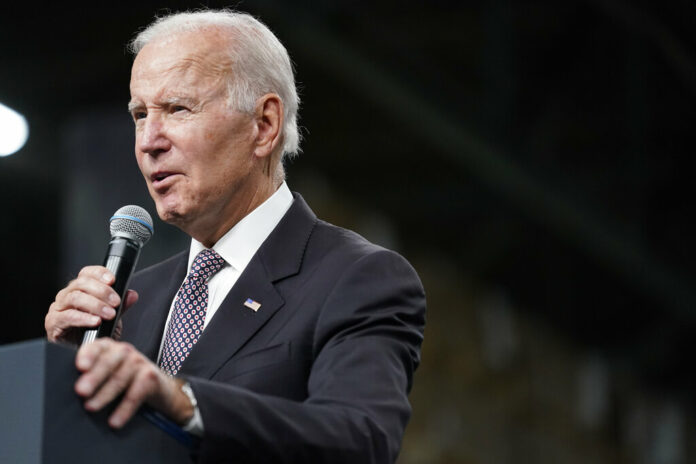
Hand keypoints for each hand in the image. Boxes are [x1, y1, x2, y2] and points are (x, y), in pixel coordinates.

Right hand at [45, 266, 138, 343]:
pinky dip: (83, 318)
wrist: (86, 355)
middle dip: (102, 291)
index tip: (113, 280)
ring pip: (74, 297)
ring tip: (109, 314)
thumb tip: (132, 294)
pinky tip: (95, 322)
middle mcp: (67, 296)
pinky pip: (67, 316)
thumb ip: (121, 306)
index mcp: (80, 290)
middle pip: (81, 283)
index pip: (86, 273)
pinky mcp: (53, 323)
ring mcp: (58, 308)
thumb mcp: (112, 319)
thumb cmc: (95, 334)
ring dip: (95, 305)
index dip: (99, 273)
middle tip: (116, 302)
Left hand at [75, 338, 193, 427]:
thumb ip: (90, 375)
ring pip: (120, 378)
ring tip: (91, 407)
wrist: (160, 389)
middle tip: (81, 391)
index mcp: (109, 348)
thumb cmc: (127, 381)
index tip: (80, 367)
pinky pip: (136, 394)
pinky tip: (115, 420)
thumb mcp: (108, 374)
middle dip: (94, 377)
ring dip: (104, 394)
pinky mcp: (151, 377)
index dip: (88, 355)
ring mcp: (139, 362)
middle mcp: (125, 352)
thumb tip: (66, 392)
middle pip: (108, 362)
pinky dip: (124, 409)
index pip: (97, 347)